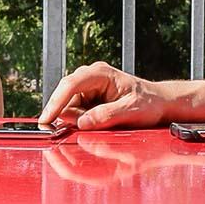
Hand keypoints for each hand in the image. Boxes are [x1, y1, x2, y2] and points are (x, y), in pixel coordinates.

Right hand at [37, 61, 179, 129]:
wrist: (158, 103)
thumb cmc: (149, 103)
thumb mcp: (131, 111)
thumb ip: (107, 115)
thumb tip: (82, 122)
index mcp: (101, 74)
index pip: (71, 85)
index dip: (55, 103)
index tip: (46, 120)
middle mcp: (90, 77)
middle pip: (65, 98)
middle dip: (68, 117)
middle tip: (85, 129)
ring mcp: (87, 88)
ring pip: (68, 108)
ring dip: (77, 121)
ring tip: (103, 124)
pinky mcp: (87, 99)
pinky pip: (74, 113)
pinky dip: (80, 122)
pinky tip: (97, 124)